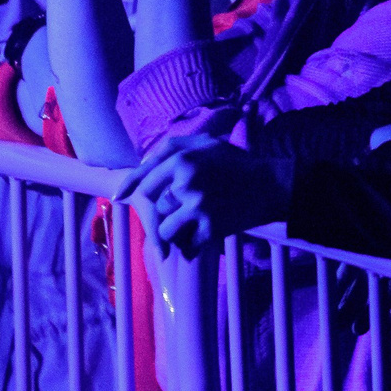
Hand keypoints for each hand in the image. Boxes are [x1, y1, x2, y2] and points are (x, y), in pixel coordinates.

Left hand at [117, 132, 292, 259]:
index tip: (117, 200)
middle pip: (155, 209)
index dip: (130, 189)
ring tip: (194, 226)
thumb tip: (141, 163)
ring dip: (176, 232)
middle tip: (180, 215)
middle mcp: (186, 182)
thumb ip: (173, 148)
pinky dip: (192, 246)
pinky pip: (186, 246)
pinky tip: (205, 237)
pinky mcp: (210, 229)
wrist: (273, 186)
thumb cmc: (237, 163)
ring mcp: (197, 208)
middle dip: (164, 214)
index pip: (145, 179)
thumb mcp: (207, 144)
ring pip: (166, 230)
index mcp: (183, 160)